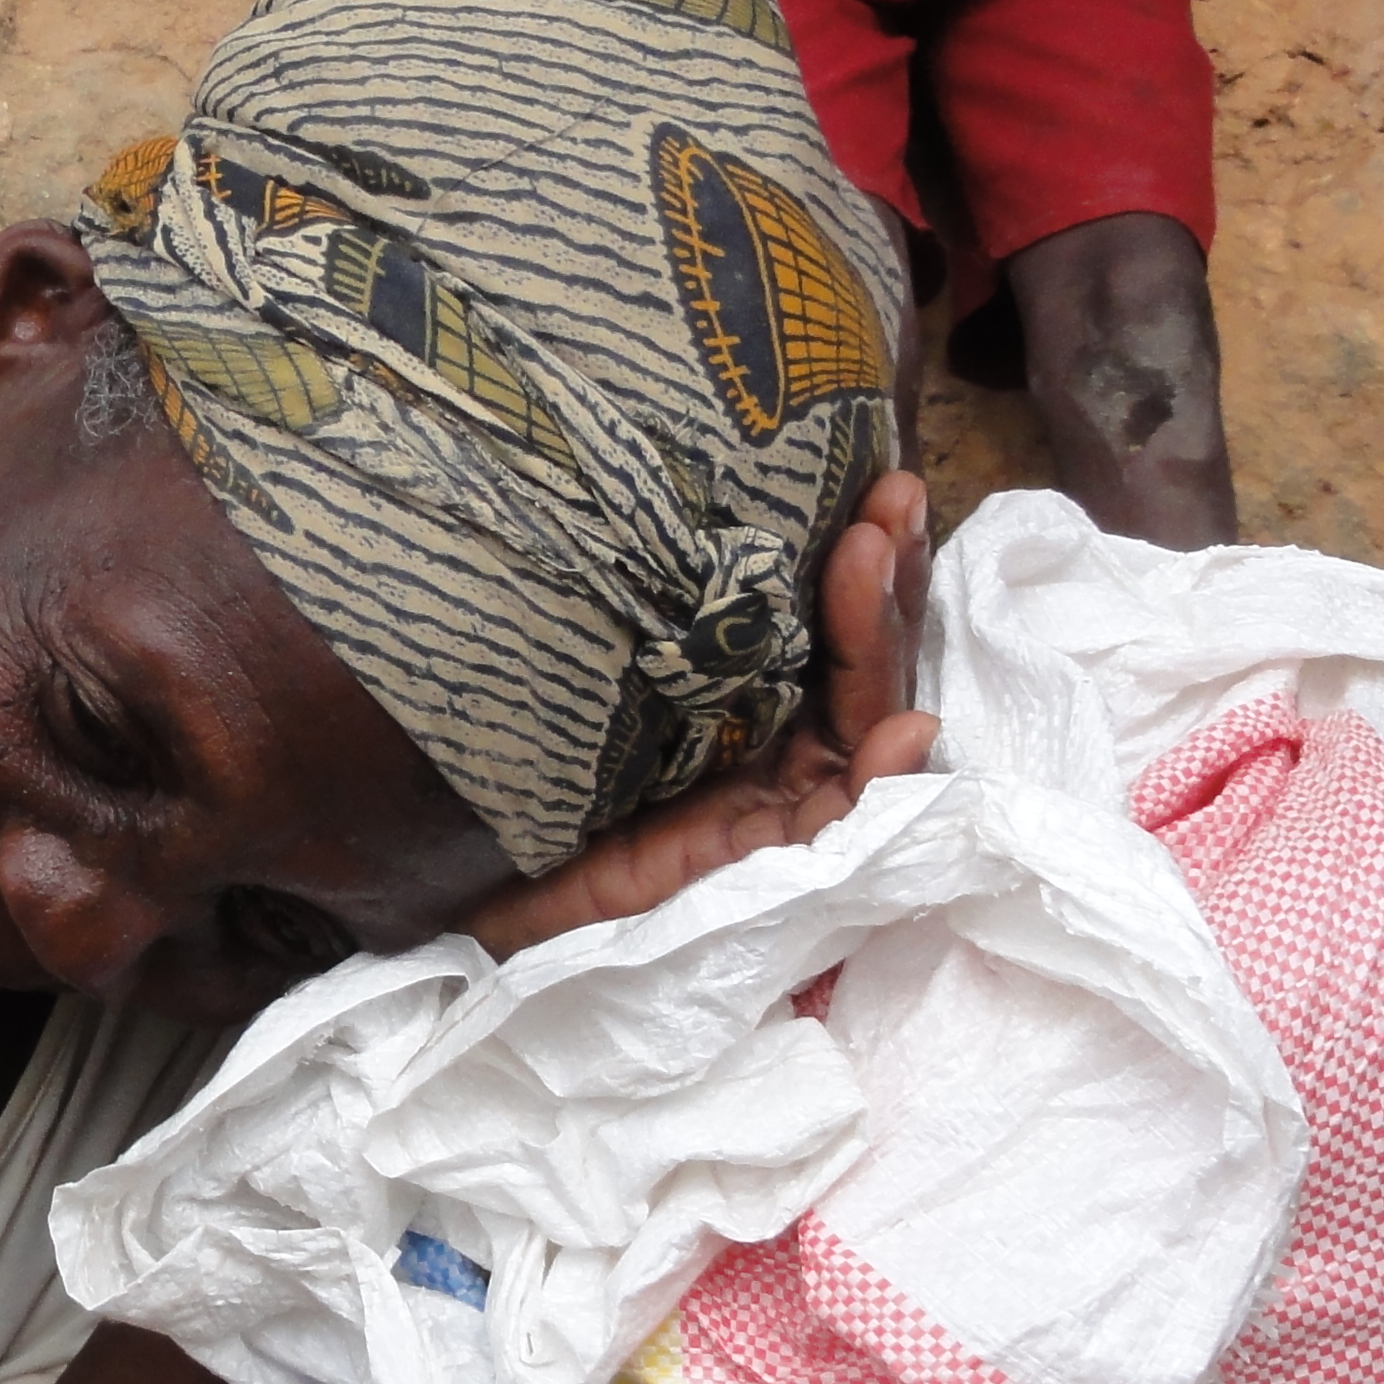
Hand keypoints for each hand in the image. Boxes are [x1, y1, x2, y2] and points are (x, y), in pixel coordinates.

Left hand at [466, 472, 936, 954]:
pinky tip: (905, 731)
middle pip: (851, 661)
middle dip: (880, 578)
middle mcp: (770, 746)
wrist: (478, 899)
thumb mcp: (573, 696)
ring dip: (879, 640)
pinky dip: (879, 782)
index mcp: (733, 698)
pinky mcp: (765, 870)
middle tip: (890, 496)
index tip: (860, 485)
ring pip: (860, 722)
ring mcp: (776, 803)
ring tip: (881, 555)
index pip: (811, 621)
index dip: (843, 559)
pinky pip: (837, 825)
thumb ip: (618, 620)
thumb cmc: (528, 793)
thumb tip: (638, 513)